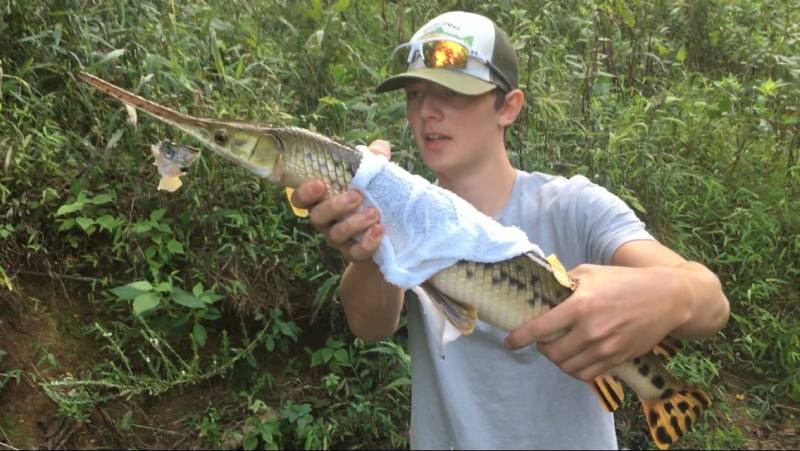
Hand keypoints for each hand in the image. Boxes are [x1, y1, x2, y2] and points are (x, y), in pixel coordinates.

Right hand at [290, 140, 390, 262]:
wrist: (386, 232)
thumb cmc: (370, 197)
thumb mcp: (372, 177)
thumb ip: (374, 160)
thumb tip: (379, 147)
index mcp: (322, 200)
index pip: (300, 198)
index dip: (304, 192)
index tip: (320, 183)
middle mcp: (325, 221)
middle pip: (317, 217)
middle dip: (335, 206)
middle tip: (356, 195)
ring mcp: (338, 239)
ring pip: (335, 235)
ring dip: (354, 223)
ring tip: (375, 213)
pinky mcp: (354, 254)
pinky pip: (355, 253)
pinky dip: (367, 243)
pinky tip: (379, 231)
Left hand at [504, 264, 688, 380]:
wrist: (666, 298)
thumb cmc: (624, 281)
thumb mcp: (590, 272)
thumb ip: (564, 283)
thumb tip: (543, 293)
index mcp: (580, 305)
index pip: (540, 328)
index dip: (520, 337)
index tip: (510, 342)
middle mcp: (591, 330)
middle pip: (552, 352)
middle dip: (542, 348)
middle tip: (542, 340)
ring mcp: (606, 348)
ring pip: (568, 367)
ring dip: (557, 360)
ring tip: (559, 348)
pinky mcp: (618, 359)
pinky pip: (587, 374)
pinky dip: (575, 369)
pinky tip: (575, 357)